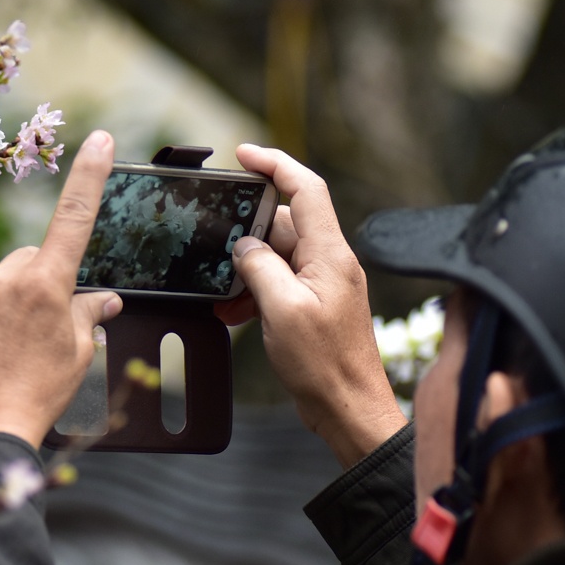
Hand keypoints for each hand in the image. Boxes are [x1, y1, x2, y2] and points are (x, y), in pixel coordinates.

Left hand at [0, 132, 123, 450]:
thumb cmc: (38, 395)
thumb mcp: (78, 355)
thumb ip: (89, 315)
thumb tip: (103, 299)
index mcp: (45, 285)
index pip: (74, 218)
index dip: (89, 175)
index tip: (100, 139)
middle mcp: (2, 278)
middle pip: (30, 260)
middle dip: (39, 282)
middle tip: (41, 330)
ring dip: (5, 304)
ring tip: (8, 350)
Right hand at [217, 144, 406, 466]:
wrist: (349, 409)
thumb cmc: (325, 366)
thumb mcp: (282, 310)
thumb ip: (260, 267)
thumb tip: (244, 247)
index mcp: (330, 254)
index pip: (305, 189)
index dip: (275, 164)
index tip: (243, 154)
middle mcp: (330, 262)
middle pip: (283, 223)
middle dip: (246, 233)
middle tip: (215, 245)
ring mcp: (323, 284)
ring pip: (276, 256)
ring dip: (246, 270)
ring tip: (223, 294)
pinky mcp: (314, 306)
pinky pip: (279, 283)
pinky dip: (254, 292)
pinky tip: (234, 313)